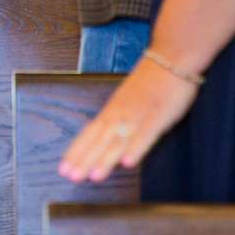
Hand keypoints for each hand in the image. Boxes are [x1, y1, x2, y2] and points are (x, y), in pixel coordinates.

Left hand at [57, 53, 201, 181]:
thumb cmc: (150, 80)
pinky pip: (146, 135)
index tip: (63, 169)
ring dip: (106, 159)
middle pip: (99, 140)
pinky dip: (136, 149)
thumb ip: (117, 119)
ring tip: (94, 177)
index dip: (76, 152)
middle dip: (84, 160)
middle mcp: (120, 114)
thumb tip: (103, 137)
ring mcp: (138, 115)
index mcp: (112, 110)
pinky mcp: (159, 116)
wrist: (171, 57)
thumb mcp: (127, 99)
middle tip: (71, 177)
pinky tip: (127, 163)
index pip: (89, 133)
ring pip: (119, 141)